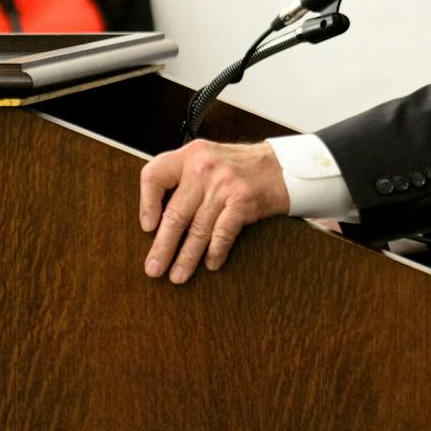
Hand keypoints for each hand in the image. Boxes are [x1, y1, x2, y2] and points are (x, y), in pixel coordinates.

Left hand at [139, 139, 289, 284]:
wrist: (285, 166)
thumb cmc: (244, 167)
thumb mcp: (210, 159)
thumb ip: (185, 177)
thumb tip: (159, 217)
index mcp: (191, 154)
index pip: (154, 175)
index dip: (146, 204)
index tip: (147, 227)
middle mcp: (204, 167)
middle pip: (175, 214)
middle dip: (163, 247)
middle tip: (153, 268)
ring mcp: (224, 184)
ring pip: (197, 229)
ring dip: (186, 257)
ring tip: (177, 275)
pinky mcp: (243, 201)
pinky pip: (222, 233)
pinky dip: (215, 252)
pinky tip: (211, 263)